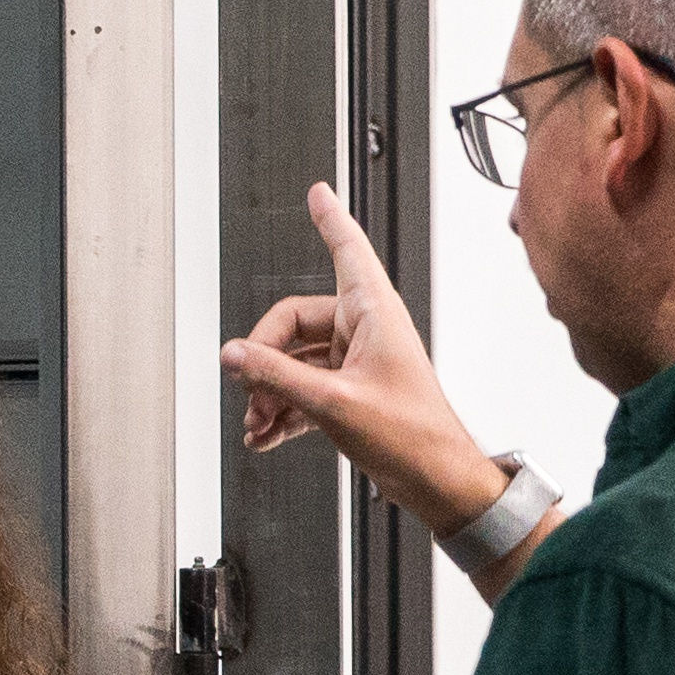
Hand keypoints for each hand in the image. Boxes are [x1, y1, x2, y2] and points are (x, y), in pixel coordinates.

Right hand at [222, 182, 501, 536]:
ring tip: (258, 421)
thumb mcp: (333, 402)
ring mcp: (359, 361)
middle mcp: (366, 330)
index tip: (319, 193)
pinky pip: (306, 386)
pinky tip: (269, 433)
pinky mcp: (353, 391)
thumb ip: (277, 376)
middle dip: (265, 358)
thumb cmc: (411, 436)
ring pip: (297, 360)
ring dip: (271, 390)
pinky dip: (284, 408)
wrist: (438, 480)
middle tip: (248, 386)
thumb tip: (237, 356)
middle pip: (295, 323)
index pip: (347, 250)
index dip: (330, 220)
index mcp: (373, 314)